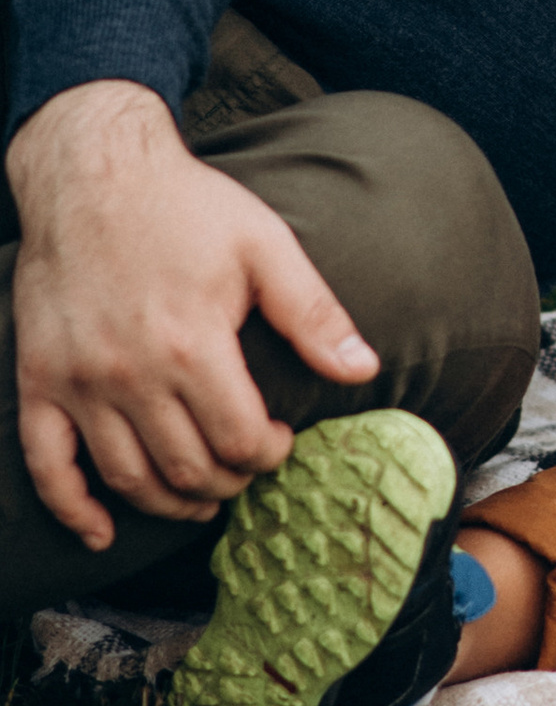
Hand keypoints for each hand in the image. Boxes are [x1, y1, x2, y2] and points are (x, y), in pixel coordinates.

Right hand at [4, 80, 376, 549]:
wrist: (91, 173)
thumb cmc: (185, 207)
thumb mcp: (264, 245)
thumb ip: (313, 313)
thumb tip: (365, 370)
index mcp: (191, 344)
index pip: (238, 440)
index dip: (268, 454)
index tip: (280, 440)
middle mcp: (130, 373)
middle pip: (187, 467)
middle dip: (228, 480)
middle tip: (245, 467)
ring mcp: (78, 382)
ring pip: (127, 477)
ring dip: (170, 501)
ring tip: (202, 496)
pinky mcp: (39, 381)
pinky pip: (47, 465)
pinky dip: (73, 508)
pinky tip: (101, 532)